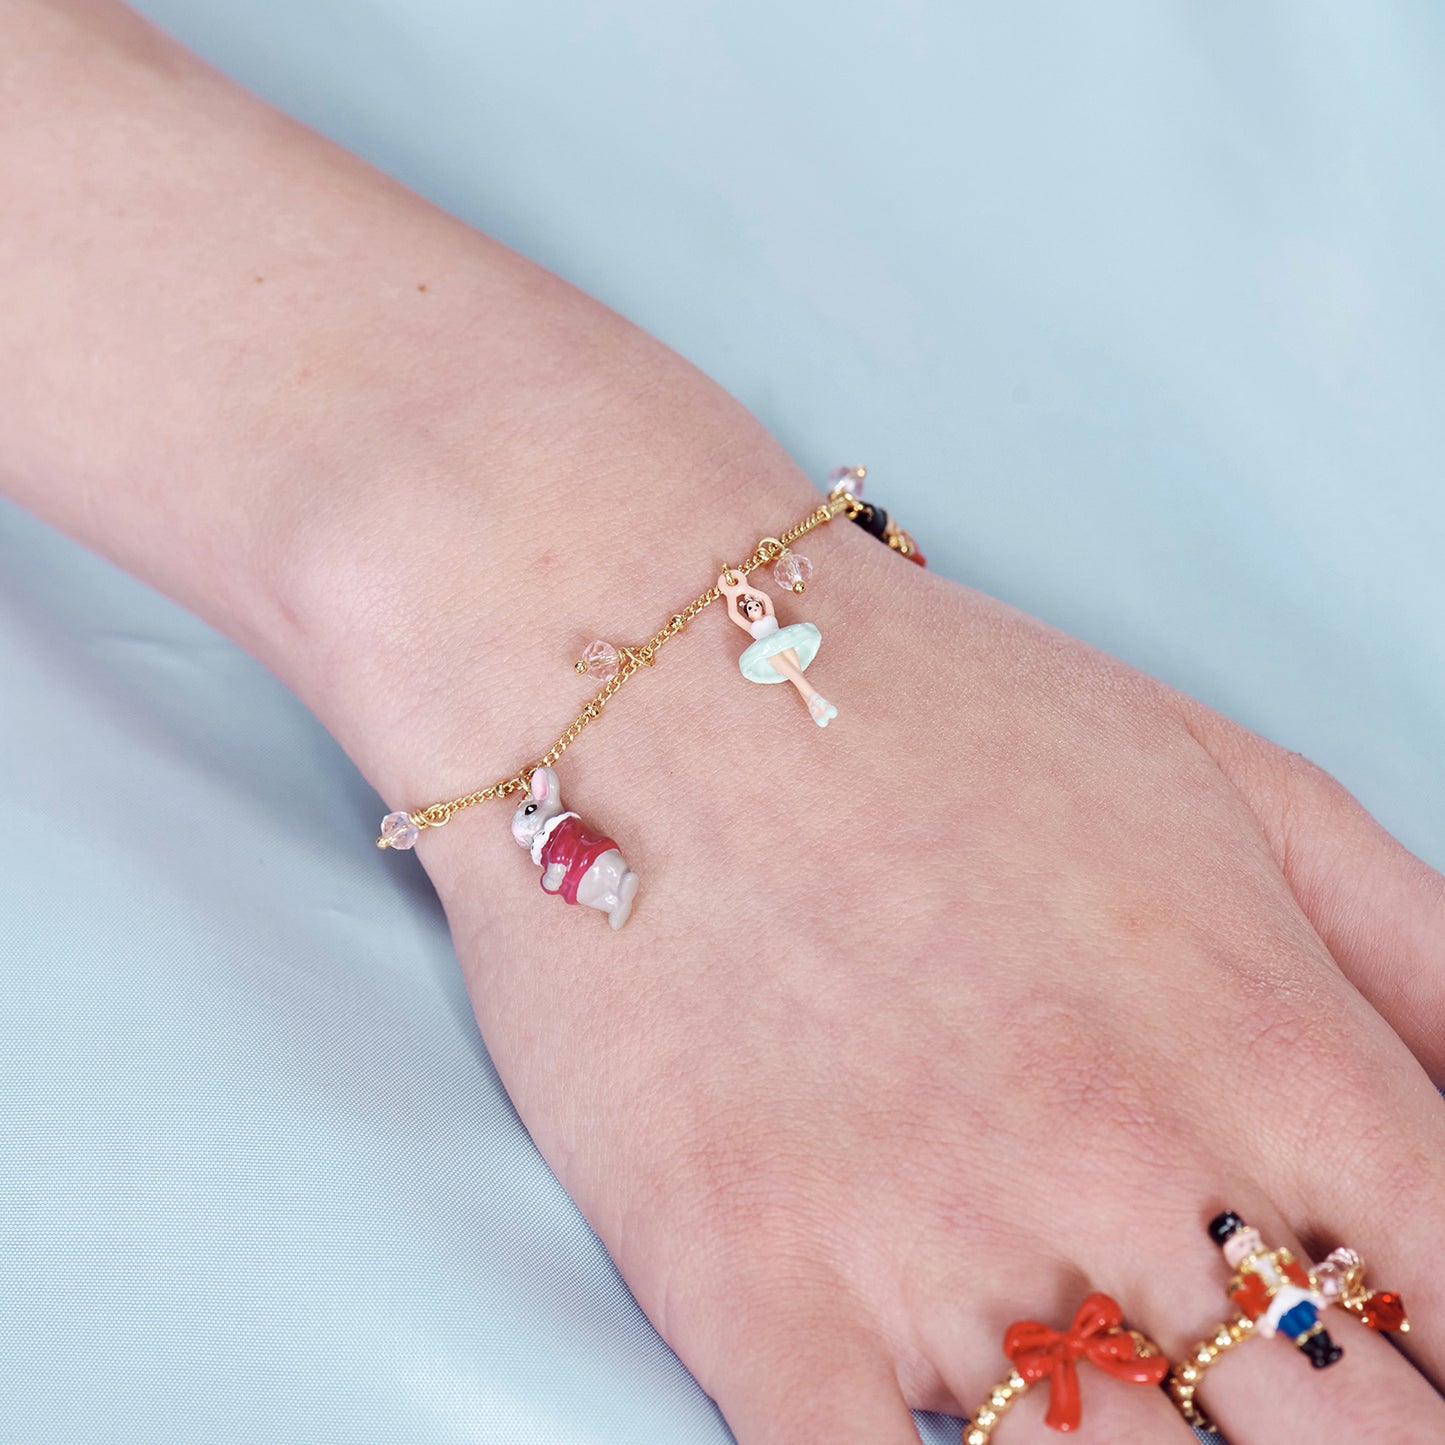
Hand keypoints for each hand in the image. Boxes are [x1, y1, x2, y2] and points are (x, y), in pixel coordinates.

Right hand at [359, 500, 1444, 1444]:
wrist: (653, 668)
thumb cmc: (939, 711)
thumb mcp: (1230, 778)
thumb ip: (1424, 957)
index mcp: (1264, 1047)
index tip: (1409, 1357)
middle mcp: (1121, 1163)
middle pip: (1352, 1442)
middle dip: (1350, 1430)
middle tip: (1288, 1400)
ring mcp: (930, 1241)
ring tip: (1150, 1415)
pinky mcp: (749, 1289)